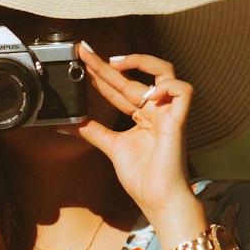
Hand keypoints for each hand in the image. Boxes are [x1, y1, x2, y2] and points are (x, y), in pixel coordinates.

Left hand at [72, 44, 198, 226]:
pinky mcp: (179, 120)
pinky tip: (149, 94)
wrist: (158, 199)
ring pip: (165, 72)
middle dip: (107, 63)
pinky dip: (168, 87)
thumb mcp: (111, 147)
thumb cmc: (143, 178)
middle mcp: (156, 110)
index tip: (81, 60)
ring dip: (142, 62)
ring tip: (116, 62)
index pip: (119, 87)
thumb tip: (65, 124)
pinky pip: (184, 91)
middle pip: (132, 77)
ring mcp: (169, 113)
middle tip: (84, 51)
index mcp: (142, 115)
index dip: (100, 74)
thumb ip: (91, 131)